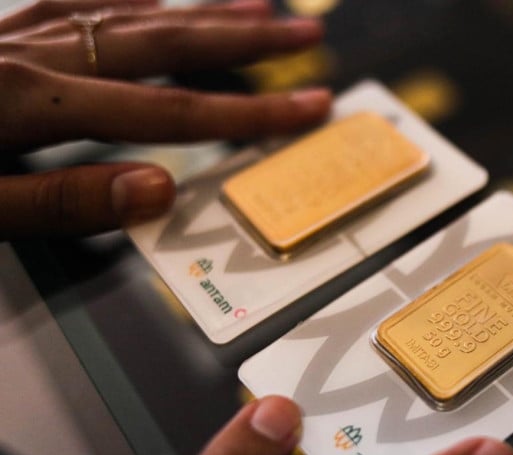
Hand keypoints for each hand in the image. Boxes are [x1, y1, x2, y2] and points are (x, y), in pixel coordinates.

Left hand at [0, 0, 331, 238]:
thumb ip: (61, 201)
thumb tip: (157, 191)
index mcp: (32, 103)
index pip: (168, 112)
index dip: (248, 112)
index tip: (308, 109)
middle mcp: (35, 56)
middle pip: (165, 42)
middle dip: (246, 40)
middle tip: (305, 36)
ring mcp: (16, 37)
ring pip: (130, 15)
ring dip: (202, 13)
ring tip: (258, 7)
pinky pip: (76, 3)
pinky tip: (153, 0)